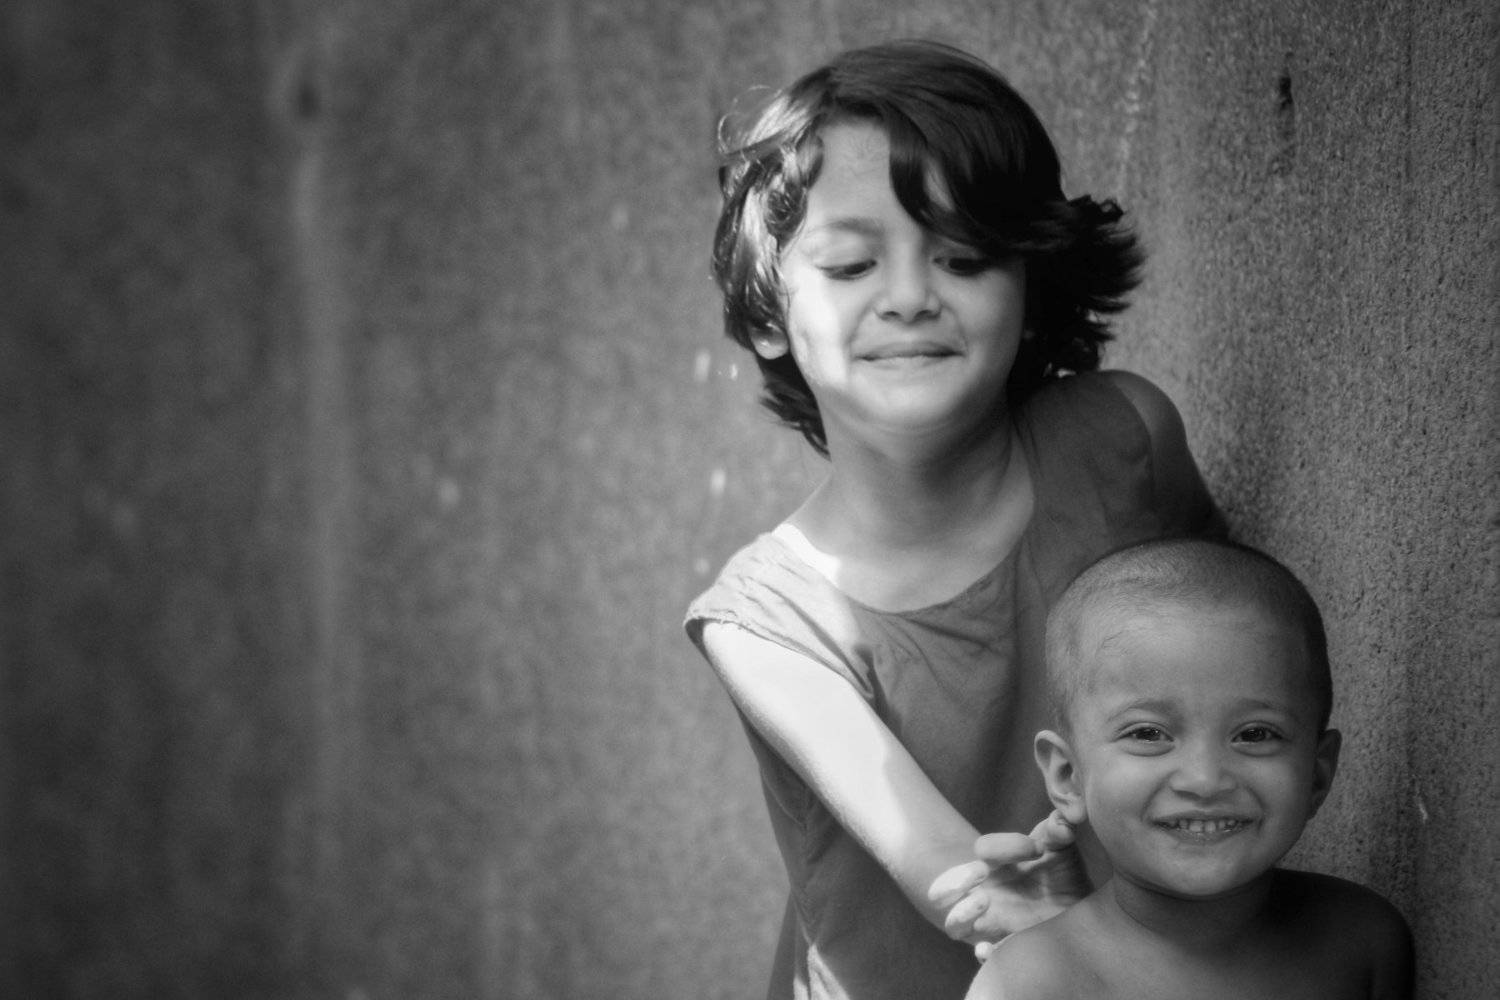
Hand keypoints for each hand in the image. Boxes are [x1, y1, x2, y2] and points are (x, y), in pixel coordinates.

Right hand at [926, 811, 1090, 959]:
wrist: (1081, 909)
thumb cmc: (1065, 873)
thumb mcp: (1062, 848)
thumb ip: (1059, 831)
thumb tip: (1061, 823)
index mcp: (997, 864)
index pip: (984, 849)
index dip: (1004, 846)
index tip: (1036, 850)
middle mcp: (987, 892)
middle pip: (943, 890)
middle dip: (955, 880)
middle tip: (981, 873)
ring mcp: (993, 921)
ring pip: (954, 925)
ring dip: (961, 914)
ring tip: (985, 903)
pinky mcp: (1008, 946)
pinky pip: (985, 954)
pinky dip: (984, 951)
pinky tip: (991, 946)